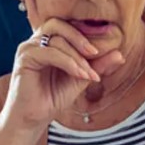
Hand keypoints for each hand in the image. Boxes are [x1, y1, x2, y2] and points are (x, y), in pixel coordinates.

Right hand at [2, 0, 125, 129]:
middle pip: (58, 24)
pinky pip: (50, 52)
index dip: (85, 34)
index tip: (102, 48)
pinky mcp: (24, 58)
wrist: (32, 119)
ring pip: (56, 38)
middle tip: (95, 52)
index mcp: (48, 43)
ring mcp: (28, 48)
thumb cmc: (52, 98)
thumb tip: (120, 54)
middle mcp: (36, 42)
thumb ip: (96, 66)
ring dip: (76, 55)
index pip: (66, 26)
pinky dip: (68, 62)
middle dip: (80, 37)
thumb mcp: (79, 80)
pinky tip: (78, 74)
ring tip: (88, 73)